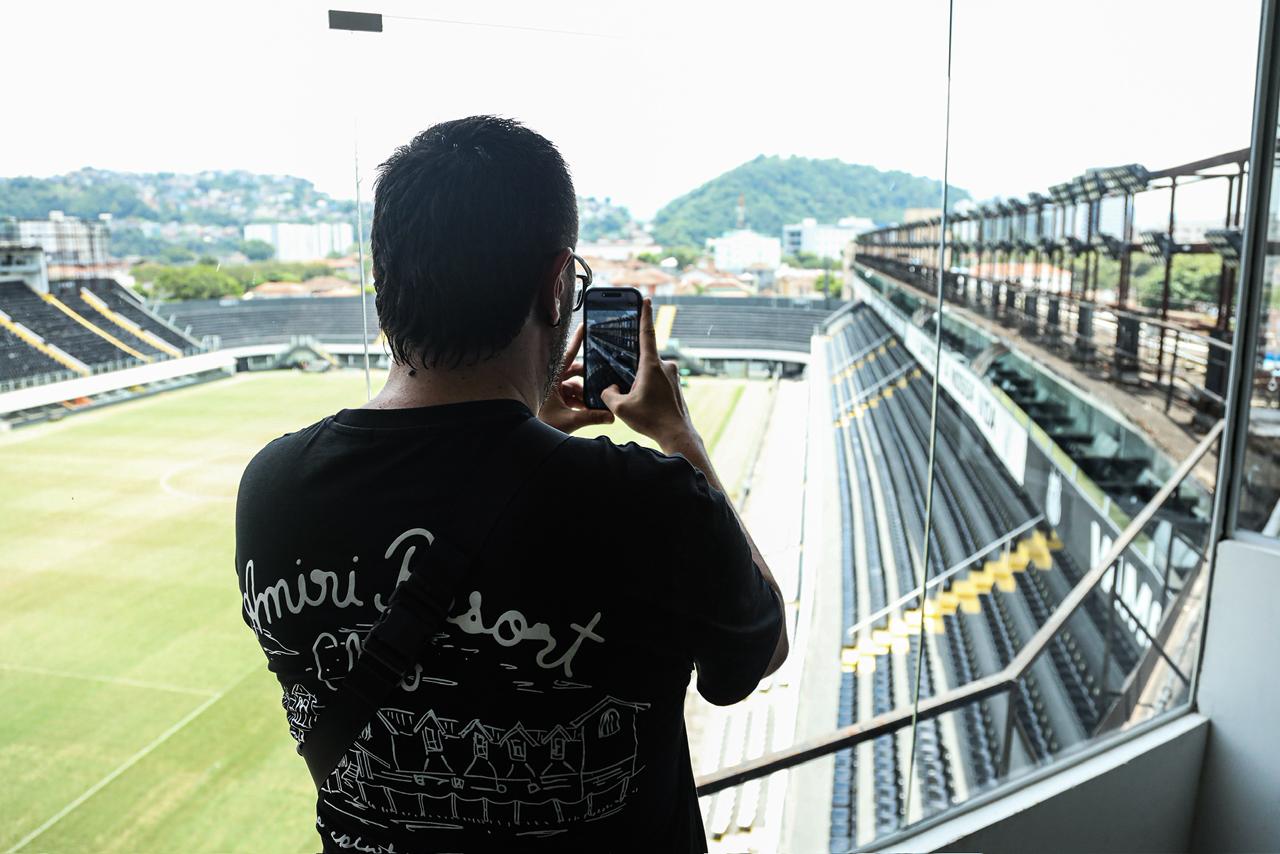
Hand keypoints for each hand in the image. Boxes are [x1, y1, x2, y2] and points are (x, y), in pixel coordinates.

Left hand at [539, 323, 614, 433]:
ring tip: (597, 403)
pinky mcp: (554, 401)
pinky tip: (590, 410)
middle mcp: (552, 381)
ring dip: (585, 394)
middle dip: (589, 378)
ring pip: (574, 386)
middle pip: (575, 372)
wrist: (526, 440)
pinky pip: (570, 396)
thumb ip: (592, 417)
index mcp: (552, 379)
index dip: (577, 341)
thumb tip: (612, 416)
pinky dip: (580, 401)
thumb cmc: (541, 426)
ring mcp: (553, 391)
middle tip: (603, 381)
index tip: (585, 326)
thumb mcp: (570, 420)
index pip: (569, 356)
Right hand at [601, 298, 699, 452]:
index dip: (644, 314)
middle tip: (627, 386)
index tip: (646, 299)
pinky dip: (648, 390)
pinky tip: (645, 406)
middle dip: (631, 371)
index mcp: (652, 365)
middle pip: (642, 359)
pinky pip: (657, 382)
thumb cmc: (652, 420)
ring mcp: (673, 376)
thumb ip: (608, 394)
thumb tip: (610, 388)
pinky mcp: (675, 386)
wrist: (677, 435)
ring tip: (638, 403)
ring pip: (649, 373)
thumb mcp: (620, 408)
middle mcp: (666, 366)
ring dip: (640, 383)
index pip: (646, 333)